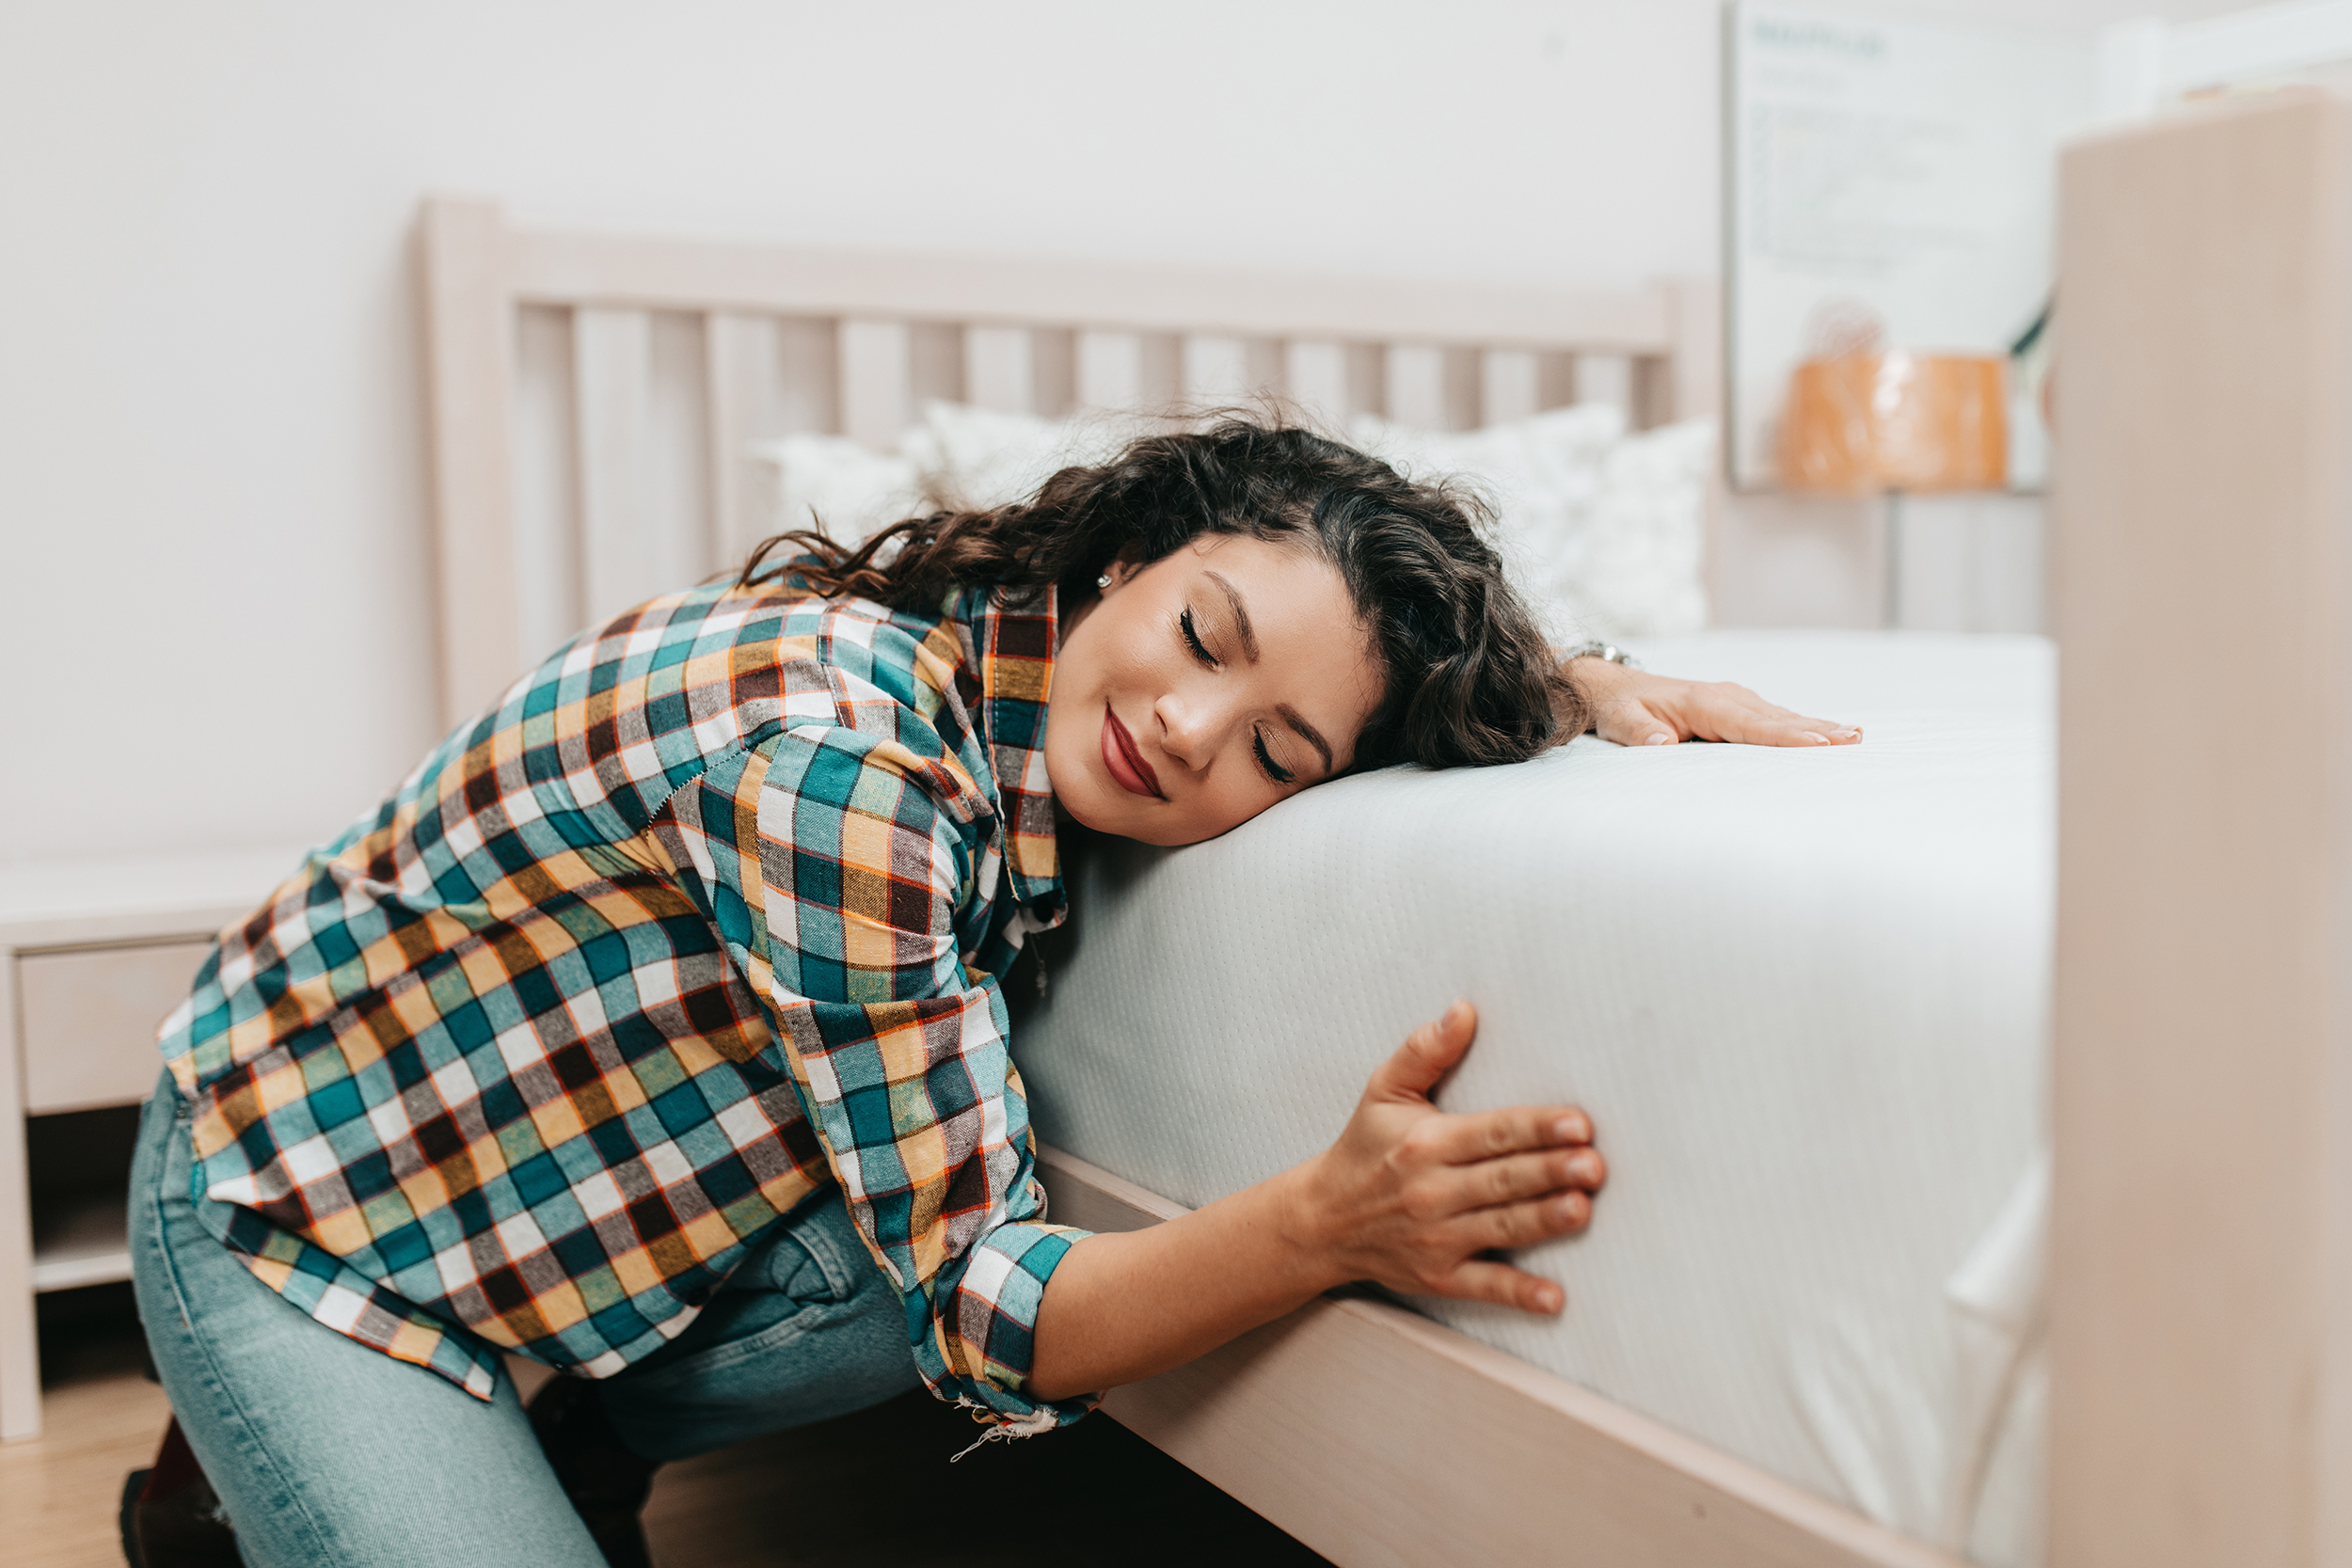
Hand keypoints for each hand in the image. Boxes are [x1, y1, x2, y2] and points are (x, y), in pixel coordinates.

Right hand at [1292, 1001, 1603, 1313]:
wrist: (1321, 1220)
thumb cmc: (1364, 1149)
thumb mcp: (1383, 1091)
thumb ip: (1425, 1050)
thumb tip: (1463, 1011)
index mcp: (1427, 1143)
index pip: (1492, 1133)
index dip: (1535, 1127)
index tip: (1577, 1123)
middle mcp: (1432, 1190)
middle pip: (1502, 1178)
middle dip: (1549, 1171)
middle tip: (1594, 1164)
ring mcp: (1436, 1237)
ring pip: (1500, 1227)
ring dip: (1542, 1220)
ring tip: (1581, 1209)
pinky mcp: (1439, 1276)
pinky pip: (1483, 1286)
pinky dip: (1518, 1294)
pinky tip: (1553, 1297)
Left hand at [1569, 656, 1861, 748]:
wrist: (1613, 687)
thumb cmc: (1618, 707)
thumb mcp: (1619, 720)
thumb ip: (1638, 732)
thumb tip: (1661, 742)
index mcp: (1702, 702)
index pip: (1750, 724)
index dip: (1785, 735)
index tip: (1818, 743)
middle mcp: (1725, 696)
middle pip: (1776, 717)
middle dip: (1816, 728)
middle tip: (1854, 739)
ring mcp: (1733, 699)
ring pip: (1780, 715)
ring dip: (1818, 725)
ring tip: (1855, 736)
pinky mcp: (1736, 706)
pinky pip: (1773, 717)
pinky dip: (1802, 724)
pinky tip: (1830, 733)